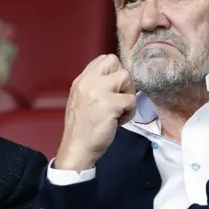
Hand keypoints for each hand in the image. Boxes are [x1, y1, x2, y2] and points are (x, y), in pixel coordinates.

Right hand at [54, 54, 136, 170]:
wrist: (77, 148)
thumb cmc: (81, 128)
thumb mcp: (81, 99)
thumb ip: (94, 86)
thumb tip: (115, 79)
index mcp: (81, 80)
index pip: (103, 59)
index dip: (113, 72)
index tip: (114, 88)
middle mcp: (88, 82)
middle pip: (115, 61)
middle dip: (122, 78)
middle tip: (119, 96)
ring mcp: (99, 91)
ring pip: (126, 77)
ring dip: (128, 94)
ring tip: (120, 109)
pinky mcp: (110, 104)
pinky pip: (131, 100)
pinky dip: (130, 111)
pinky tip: (119, 120)